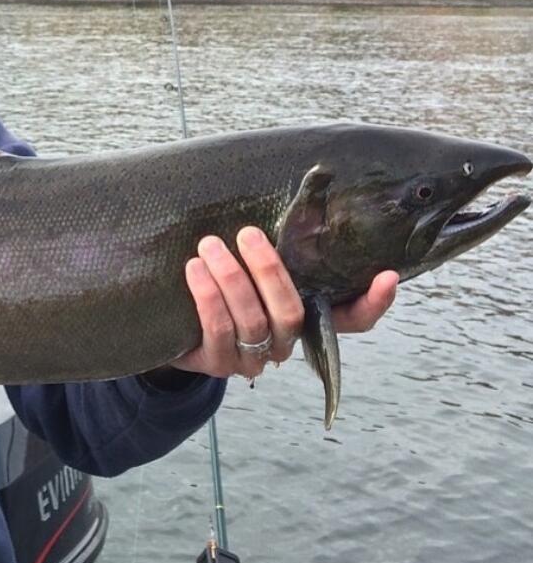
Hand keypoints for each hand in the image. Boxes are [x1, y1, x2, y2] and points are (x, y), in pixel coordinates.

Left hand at [172, 226, 397, 379]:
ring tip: (209, 245)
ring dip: (230, 278)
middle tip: (247, 234)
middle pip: (291, 312)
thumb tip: (298, 198)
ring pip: (252, 320)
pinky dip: (207, 296)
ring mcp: (253, 358)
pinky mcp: (218, 363)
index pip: (352, 319)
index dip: (372, 302)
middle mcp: (285, 343)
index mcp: (305, 320)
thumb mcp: (252, 270)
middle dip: (269, 271)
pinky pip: (218, 330)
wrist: (176, 328)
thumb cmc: (223, 288)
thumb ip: (276, 250)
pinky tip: (194, 269)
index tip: (387, 275)